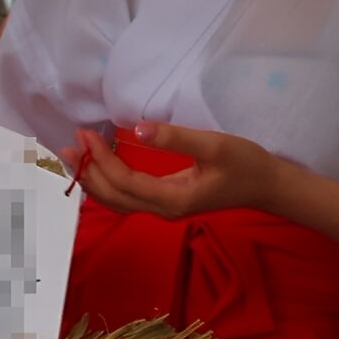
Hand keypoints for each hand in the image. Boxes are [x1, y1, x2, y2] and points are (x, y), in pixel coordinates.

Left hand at [60, 124, 280, 218]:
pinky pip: (129, 197)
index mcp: (173, 198)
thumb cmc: (245, 163)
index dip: (101, 159)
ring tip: (75, 156)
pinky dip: (110, 182)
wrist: (267, 185)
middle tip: (70, 142)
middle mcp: (164, 209)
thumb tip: (136, 129)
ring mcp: (166, 208)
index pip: (124, 182)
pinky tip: (104, 166)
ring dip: (95, 178)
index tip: (87, 133)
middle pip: (113, 197)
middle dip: (88, 170)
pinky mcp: (169, 201)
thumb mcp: (215, 145)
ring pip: (118, 200)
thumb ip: (176, 137)